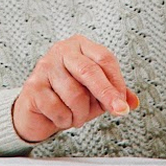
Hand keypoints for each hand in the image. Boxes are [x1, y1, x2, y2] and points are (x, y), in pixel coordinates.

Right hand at [12, 35, 139, 143]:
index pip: (104, 58)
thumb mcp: (95, 94)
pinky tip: (60, 116)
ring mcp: (45, 67)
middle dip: (106, 93)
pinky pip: (57, 108)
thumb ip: (114, 94)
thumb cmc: (66, 97)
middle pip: (89, 70)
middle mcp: (61, 51)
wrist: (36, 111)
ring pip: (74, 94)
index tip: (124, 102)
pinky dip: (64, 119)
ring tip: (75, 116)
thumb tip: (132, 102)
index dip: (117, 81)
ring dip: (80, 114)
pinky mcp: (33, 86)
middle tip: (118, 110)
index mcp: (80, 46)